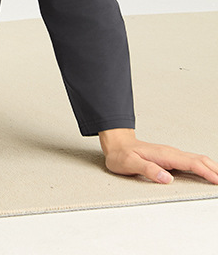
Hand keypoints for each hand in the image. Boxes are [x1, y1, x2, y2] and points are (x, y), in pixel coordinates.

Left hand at [99, 128, 217, 183]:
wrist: (116, 144)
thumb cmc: (121, 154)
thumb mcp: (129, 163)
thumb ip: (147, 170)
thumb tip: (167, 178)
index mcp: (164, 154)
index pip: (192, 163)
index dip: (207, 173)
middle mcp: (171, 153)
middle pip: (200, 160)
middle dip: (216, 171)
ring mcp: (172, 155)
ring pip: (198, 160)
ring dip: (213, 169)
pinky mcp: (171, 159)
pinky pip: (192, 162)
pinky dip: (205, 168)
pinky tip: (209, 174)